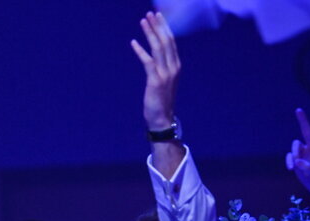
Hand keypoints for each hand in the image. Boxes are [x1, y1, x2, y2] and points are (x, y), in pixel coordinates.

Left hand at [131, 11, 179, 130]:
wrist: (162, 118)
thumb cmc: (161, 99)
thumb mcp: (165, 80)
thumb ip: (163, 66)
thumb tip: (156, 53)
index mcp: (176, 66)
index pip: (171, 42)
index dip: (164, 27)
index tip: (158, 16)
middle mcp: (173, 68)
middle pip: (166, 41)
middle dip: (158, 25)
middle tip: (150, 13)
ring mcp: (165, 74)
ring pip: (158, 48)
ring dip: (150, 33)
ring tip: (143, 21)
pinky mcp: (155, 81)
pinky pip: (148, 61)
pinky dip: (140, 51)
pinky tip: (133, 42)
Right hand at [287, 109, 309, 217]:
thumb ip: (308, 167)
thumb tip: (297, 162)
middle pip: (306, 131)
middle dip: (302, 120)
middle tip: (298, 109)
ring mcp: (303, 152)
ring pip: (295, 145)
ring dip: (294, 153)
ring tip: (295, 165)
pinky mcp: (296, 159)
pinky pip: (290, 156)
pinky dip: (289, 161)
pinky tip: (290, 168)